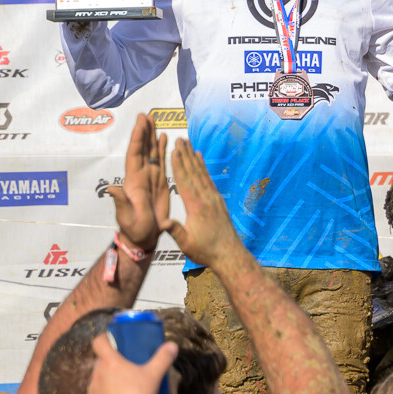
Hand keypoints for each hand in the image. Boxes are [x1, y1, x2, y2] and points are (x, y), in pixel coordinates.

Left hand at [87, 332, 178, 393]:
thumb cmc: (137, 393)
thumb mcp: (154, 375)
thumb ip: (163, 358)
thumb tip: (172, 345)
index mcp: (109, 362)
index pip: (98, 342)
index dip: (104, 338)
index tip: (112, 340)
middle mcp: (97, 373)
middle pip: (100, 361)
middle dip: (110, 362)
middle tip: (124, 366)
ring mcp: (92, 389)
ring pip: (98, 378)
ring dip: (107, 379)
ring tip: (122, 386)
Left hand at [110, 113, 168, 249]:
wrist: (144, 238)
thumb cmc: (134, 229)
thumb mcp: (126, 217)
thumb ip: (121, 202)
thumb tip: (111, 188)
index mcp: (133, 181)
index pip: (135, 154)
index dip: (137, 138)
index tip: (140, 122)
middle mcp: (141, 175)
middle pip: (142, 149)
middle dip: (143, 131)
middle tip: (145, 114)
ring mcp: (150, 178)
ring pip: (151, 152)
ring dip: (152, 136)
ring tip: (154, 120)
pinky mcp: (160, 182)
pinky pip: (161, 162)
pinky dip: (162, 148)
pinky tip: (165, 137)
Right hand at [162, 140, 243, 268]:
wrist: (229, 254)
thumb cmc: (205, 251)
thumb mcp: (187, 244)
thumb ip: (176, 231)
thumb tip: (163, 222)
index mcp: (196, 206)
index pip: (185, 181)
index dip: (178, 165)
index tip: (173, 150)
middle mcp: (206, 198)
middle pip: (194, 172)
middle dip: (185, 155)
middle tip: (179, 139)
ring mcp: (213, 198)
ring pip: (202, 173)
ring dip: (194, 158)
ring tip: (188, 144)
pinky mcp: (217, 200)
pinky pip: (209, 179)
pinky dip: (203, 168)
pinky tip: (200, 160)